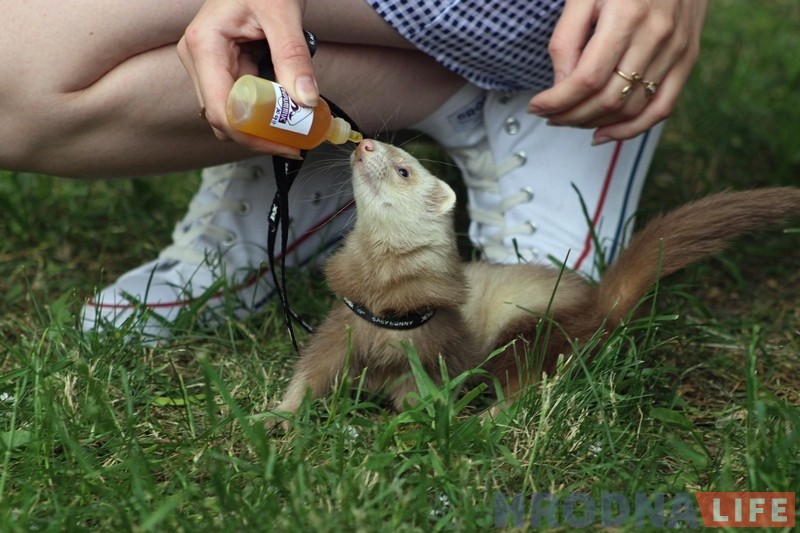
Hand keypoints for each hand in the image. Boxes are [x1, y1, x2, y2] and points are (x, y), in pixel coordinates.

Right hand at [177, 0, 315, 155]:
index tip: (288, 144)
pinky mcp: (222, 67)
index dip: (254, 136)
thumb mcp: (283, 14)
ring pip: (232, 114)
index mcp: (204, 46)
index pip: (221, 111)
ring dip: (264, 125)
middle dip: (261, 134)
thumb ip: (294, 57)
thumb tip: (305, 100)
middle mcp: (198, 59)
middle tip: (299, 140)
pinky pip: (241, 101)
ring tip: (298, 125)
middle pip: (224, 119)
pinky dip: (265, 110)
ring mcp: (207, 65)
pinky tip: (288, 109)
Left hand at [528, 0, 707, 143]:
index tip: (537, 106)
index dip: (557, 101)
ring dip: (595, 123)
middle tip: (550, 116)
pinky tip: (604, 133)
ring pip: (631, 108)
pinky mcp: (688, 58)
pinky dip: (631, 129)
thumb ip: (567, 39)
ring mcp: (677, 50)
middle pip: (607, 99)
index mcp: (627, 15)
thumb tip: (559, 86)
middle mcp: (657, 35)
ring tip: (571, 120)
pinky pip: (662, 108)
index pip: (586, 79)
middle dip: (571, 116)